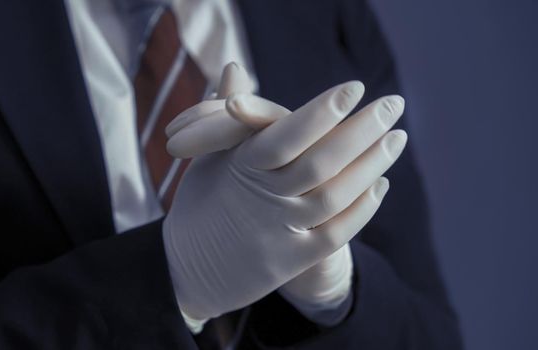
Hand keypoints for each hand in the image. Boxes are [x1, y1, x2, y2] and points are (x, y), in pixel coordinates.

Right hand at [163, 77, 406, 320]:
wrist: (188, 271)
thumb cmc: (199, 206)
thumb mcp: (206, 159)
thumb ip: (226, 115)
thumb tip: (234, 67)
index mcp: (237, 167)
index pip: (285, 134)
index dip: (322, 111)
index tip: (356, 87)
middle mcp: (260, 198)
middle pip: (320, 160)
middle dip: (362, 129)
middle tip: (394, 104)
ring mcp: (276, 232)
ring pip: (334, 195)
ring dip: (371, 164)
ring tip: (396, 138)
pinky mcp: (289, 262)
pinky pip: (335, 234)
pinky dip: (362, 208)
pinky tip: (381, 184)